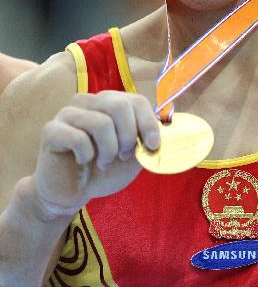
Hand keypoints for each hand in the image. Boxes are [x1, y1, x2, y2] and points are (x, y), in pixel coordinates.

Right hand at [32, 91, 159, 216]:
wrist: (71, 193)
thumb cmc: (103, 170)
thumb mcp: (133, 156)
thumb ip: (147, 140)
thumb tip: (171, 131)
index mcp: (110, 102)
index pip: (136, 100)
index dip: (148, 122)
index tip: (152, 146)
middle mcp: (89, 101)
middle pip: (119, 106)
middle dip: (128, 136)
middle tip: (124, 156)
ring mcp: (68, 113)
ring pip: (101, 122)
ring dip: (109, 150)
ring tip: (104, 163)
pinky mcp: (51, 130)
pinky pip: (78, 138)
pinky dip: (87, 156)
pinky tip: (83, 162)